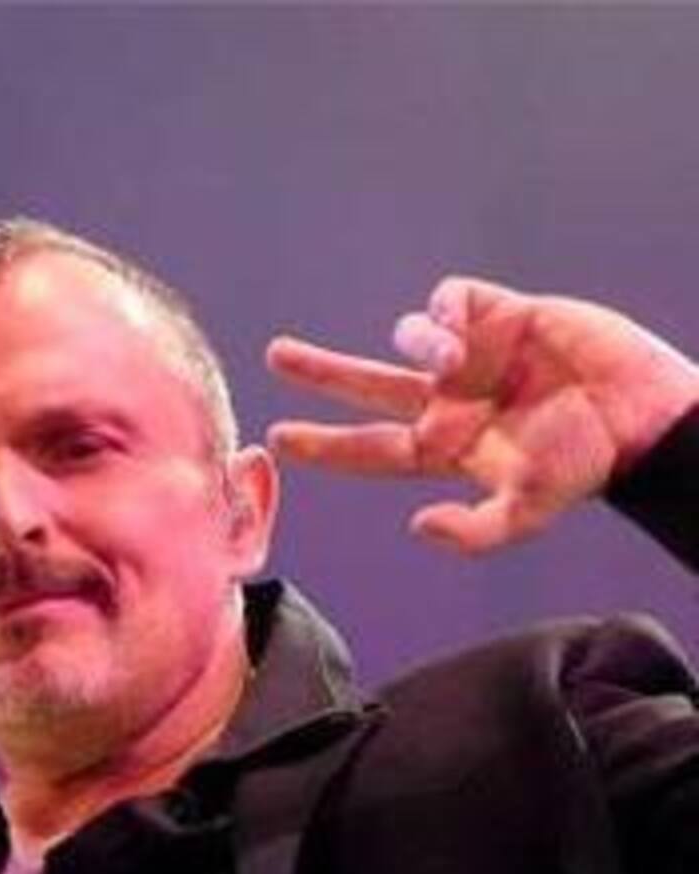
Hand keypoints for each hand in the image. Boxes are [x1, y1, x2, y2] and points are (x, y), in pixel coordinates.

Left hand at [266, 276, 698, 553]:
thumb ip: (475, 532)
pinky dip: (444, 310)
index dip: (320, 444)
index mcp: (442, 448)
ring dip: (418, 343)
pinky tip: (466, 328)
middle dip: (321, 371)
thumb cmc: (585, 466)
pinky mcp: (500, 315)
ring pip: (409, 338)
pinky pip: (448, 300)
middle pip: (365, 387)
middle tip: (277, 356)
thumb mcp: (528, 510)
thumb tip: (416, 528)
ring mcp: (470, 358)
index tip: (273, 438)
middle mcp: (445, 402)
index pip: (365, 449)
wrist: (641, 416)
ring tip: (454, 358)